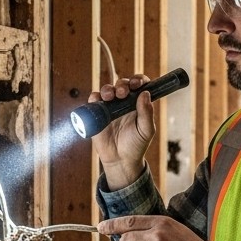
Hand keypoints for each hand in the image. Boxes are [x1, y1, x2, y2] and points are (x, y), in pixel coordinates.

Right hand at [89, 74, 155, 189]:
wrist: (120, 160)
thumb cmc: (136, 145)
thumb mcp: (146, 131)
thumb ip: (147, 113)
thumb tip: (145, 94)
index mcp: (138, 104)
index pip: (139, 85)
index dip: (138, 80)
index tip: (137, 83)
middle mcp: (124, 102)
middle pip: (122, 84)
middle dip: (122, 84)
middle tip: (122, 92)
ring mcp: (110, 107)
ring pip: (107, 90)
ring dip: (108, 89)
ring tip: (110, 96)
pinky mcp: (97, 114)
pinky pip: (94, 101)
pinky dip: (94, 97)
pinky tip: (97, 100)